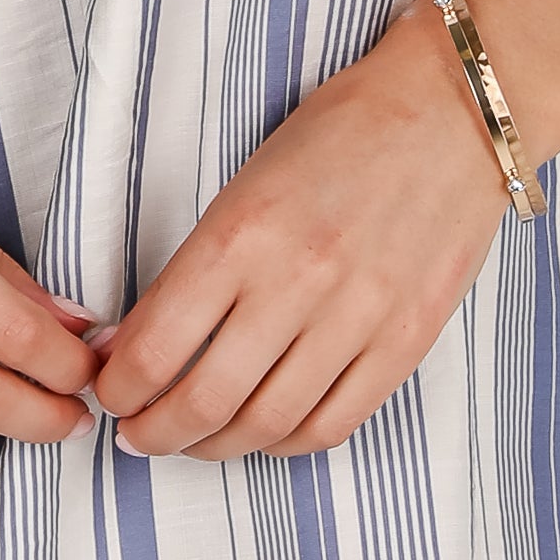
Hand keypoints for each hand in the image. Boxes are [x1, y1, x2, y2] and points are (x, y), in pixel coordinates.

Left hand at [85, 1, 511, 461]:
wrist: (452, 112)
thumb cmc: (340, 133)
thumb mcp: (246, 182)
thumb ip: (197, 265)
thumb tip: (140, 340)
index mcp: (242, 233)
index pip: (155, 347)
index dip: (117, 389)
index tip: (108, 393)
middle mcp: (297, 282)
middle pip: (203, 401)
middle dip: (153, 433)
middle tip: (137, 434)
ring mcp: (358, 317)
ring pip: (265, 425)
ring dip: (214, 448)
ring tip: (194, 441)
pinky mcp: (406, 341)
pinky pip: (333, 424)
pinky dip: (286, 444)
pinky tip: (265, 432)